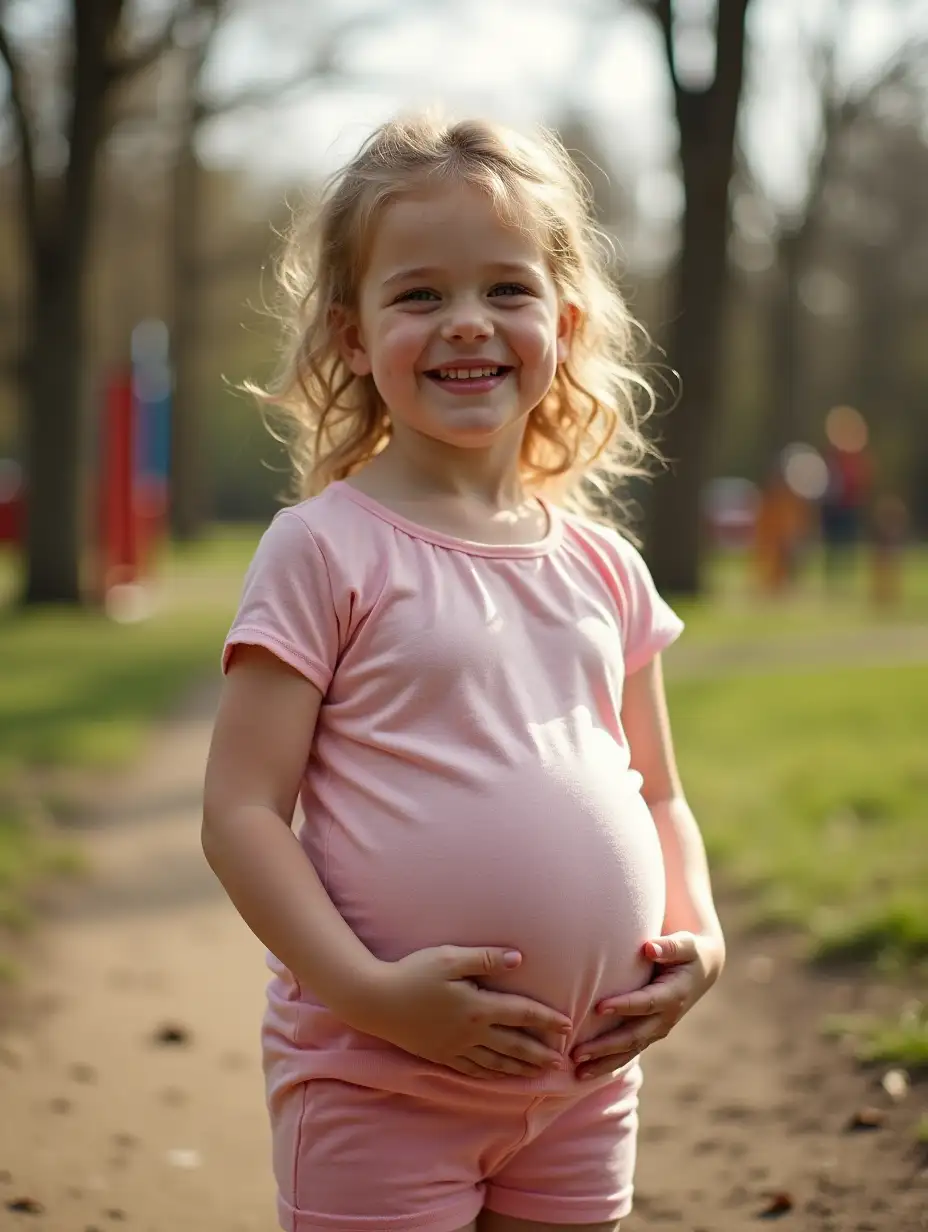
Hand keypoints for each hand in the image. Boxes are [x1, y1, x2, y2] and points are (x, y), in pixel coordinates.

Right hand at [358, 945, 572, 1079]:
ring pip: (496, 1062)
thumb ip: (485, 958)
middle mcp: (470, 1032)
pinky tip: (499, 1076)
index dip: (546, 1020)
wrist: (376, 1000)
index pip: (520, 1014)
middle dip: (540, 1053)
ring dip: (520, 1068)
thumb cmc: (413, 973)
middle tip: (562, 1062)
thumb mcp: (449, 958)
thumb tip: (519, 959)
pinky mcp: (441, 1055)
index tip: (567, 1026)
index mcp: (477, 1007)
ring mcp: (455, 1047)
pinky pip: (473, 1069)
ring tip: (538, 1074)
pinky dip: (491, 1074)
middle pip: (513, 1045)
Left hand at [571, 932, 723, 1080]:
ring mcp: (658, 1030)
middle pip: (633, 1036)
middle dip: (605, 1046)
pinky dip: (608, 1063)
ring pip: (630, 1051)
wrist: (701, 972)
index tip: (598, 1007)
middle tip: (577, 1053)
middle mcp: (666, 1018)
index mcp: (673, 995)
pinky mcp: (650, 1034)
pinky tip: (587, 1072)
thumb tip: (649, 948)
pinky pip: (629, 1052)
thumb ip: (669, 947)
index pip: (646, 1003)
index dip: (624, 1006)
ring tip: (577, 1073)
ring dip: (604, 1063)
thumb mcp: (686, 946)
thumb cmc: (688, 954)